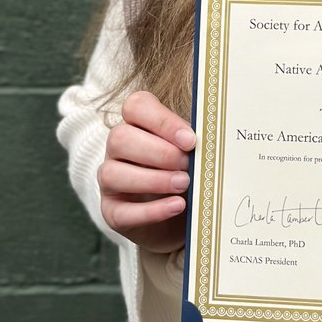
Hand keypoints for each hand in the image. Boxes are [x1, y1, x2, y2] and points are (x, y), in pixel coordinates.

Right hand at [98, 90, 195, 254]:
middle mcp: (117, 149)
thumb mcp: (191, 151)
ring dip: (153, 179)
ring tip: (184, 184)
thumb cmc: (187, 170)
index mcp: (137, 123)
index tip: (190, 139)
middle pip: (120, 138)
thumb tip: (213, 136)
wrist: (180, 215)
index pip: (136, 106)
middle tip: (188, 164)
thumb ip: (194, 141)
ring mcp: (109, 180)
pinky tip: (177, 206)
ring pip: (112, 174)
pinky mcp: (112, 211)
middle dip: (158, 152)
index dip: (162, 121)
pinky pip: (122, 212)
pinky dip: (152, 210)